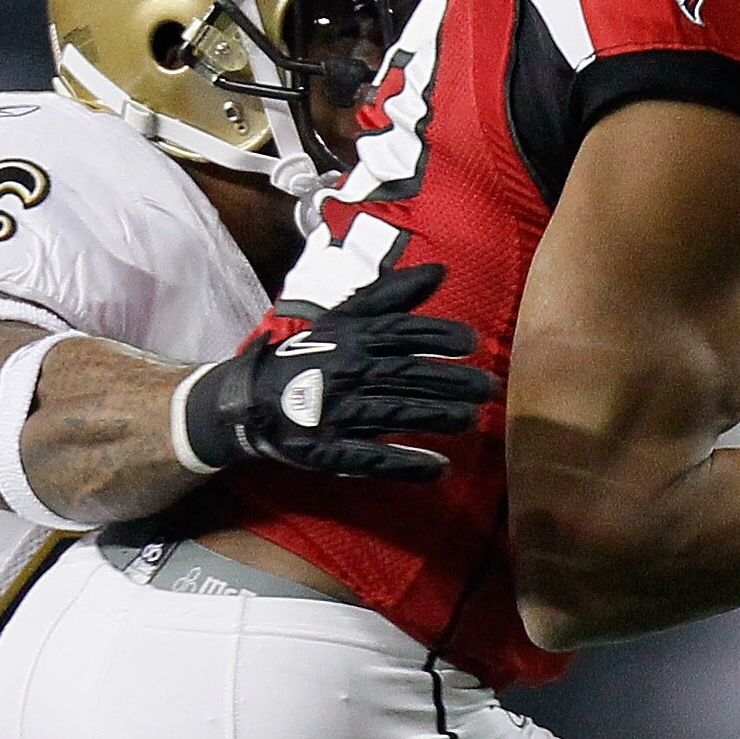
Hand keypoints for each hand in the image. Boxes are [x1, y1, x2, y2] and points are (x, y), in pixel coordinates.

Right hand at [177, 263, 496, 479]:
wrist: (251, 398)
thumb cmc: (310, 355)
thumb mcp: (344, 319)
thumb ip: (391, 296)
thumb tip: (440, 270)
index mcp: (352, 338)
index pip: (400, 333)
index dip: (437, 336)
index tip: (471, 342)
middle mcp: (346, 371)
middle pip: (405, 373)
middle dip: (449, 380)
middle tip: (487, 387)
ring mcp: (336, 412)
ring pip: (392, 412)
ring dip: (434, 416)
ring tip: (470, 419)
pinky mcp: (328, 449)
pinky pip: (369, 458)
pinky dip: (403, 463)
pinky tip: (437, 468)